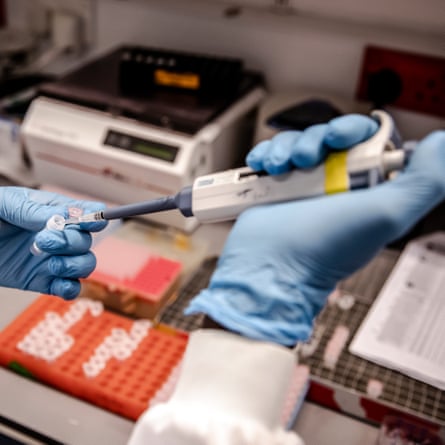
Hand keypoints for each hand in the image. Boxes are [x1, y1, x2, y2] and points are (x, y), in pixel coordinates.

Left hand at [0, 187, 105, 298]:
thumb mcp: (4, 204)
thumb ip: (34, 210)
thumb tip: (62, 218)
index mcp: (52, 212)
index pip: (87, 213)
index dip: (94, 218)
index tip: (90, 223)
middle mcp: (58, 236)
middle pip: (86, 242)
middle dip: (71, 243)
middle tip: (44, 241)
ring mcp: (52, 259)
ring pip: (85, 265)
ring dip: (74, 266)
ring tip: (50, 263)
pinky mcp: (42, 281)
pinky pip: (70, 288)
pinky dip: (71, 289)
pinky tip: (57, 283)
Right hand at [186, 115, 444, 345]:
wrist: (271, 268)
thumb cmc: (325, 249)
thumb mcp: (387, 215)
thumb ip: (424, 181)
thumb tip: (439, 144)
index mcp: (363, 187)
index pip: (365, 140)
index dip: (354, 131)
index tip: (341, 139)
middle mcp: (333, 185)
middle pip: (327, 136)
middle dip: (316, 138)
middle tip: (308, 158)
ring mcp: (301, 186)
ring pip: (297, 142)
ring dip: (287, 147)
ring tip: (280, 168)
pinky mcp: (273, 188)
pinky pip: (270, 156)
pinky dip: (265, 155)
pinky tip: (263, 166)